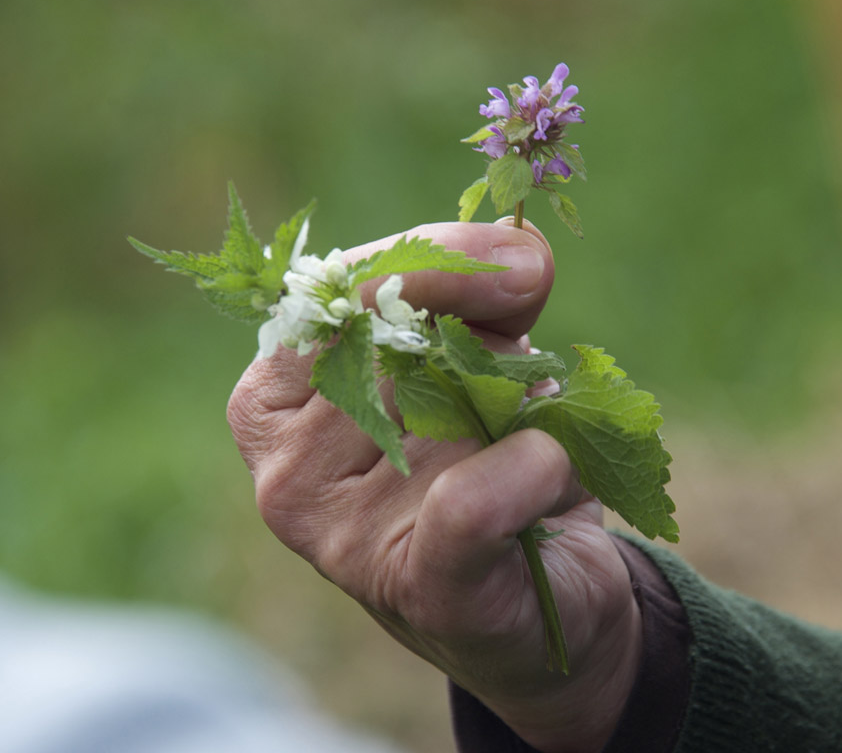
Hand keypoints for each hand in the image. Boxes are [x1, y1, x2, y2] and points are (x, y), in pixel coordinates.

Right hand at [227, 219, 640, 752]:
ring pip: (455, 412)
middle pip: (402, 347)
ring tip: (533, 455)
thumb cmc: (491, 468)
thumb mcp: (479, 365)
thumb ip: (484, 299)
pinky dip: (529, 471)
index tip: (521, 269)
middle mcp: (285, 467)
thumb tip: (519, 254)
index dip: (442, 262)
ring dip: (525, 416)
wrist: (544, 602)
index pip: (344, 289)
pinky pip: (469, 503)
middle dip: (493, 350)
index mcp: (275, 397)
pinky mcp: (417, 585)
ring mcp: (340, 537)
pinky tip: (549, 467)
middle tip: (526, 388)